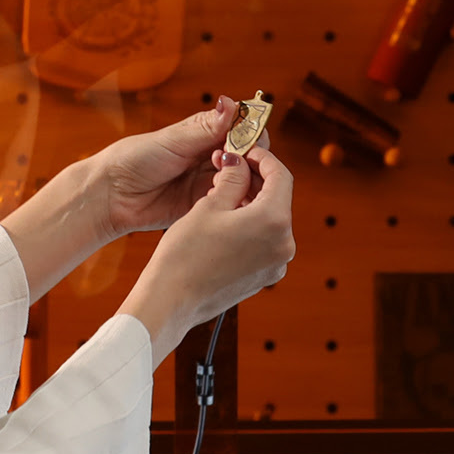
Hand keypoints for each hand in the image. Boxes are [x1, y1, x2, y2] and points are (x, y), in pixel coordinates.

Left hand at [0, 99, 268, 297]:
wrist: (110, 196)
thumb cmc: (134, 160)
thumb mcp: (172, 141)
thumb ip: (205, 128)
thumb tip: (232, 103)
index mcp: (204, 133)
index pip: (242, 128)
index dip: (252, 133)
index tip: (247, 142)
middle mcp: (211, 156)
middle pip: (249, 155)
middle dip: (251, 159)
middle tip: (233, 164)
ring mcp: (210, 182)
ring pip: (244, 180)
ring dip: (244, 181)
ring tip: (229, 183)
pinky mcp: (206, 206)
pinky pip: (230, 203)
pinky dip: (235, 201)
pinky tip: (231, 201)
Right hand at [119, 147, 295, 358]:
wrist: (170, 302)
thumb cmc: (184, 255)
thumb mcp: (208, 206)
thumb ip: (233, 179)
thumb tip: (240, 163)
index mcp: (274, 222)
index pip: (281, 176)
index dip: (263, 158)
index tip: (245, 152)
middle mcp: (284, 246)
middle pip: (278, 199)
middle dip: (257, 180)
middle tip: (232, 167)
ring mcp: (276, 265)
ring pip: (271, 221)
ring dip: (253, 203)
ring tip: (224, 192)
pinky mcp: (264, 277)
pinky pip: (264, 242)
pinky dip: (251, 226)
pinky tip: (226, 220)